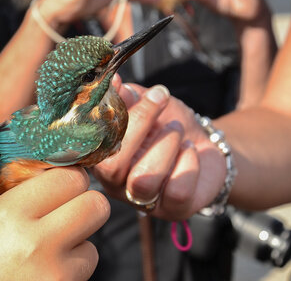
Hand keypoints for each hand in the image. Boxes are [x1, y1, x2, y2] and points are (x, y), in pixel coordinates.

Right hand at [0, 167, 109, 280]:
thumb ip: (26, 194)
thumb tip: (65, 171)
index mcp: (10, 212)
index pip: (70, 177)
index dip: (72, 179)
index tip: (65, 185)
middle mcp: (35, 241)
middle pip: (96, 205)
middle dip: (86, 207)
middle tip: (69, 213)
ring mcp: (53, 273)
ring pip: (93, 244)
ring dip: (78, 245)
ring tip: (47, 253)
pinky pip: (84, 271)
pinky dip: (71, 270)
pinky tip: (44, 272)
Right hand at [93, 83, 225, 219]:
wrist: (204, 144)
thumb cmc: (165, 124)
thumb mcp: (144, 103)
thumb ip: (126, 96)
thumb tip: (112, 80)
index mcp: (101, 157)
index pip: (86, 147)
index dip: (101, 119)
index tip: (120, 87)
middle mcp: (116, 184)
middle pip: (112, 167)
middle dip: (139, 124)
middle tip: (160, 98)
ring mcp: (143, 200)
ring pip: (144, 182)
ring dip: (165, 146)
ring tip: (176, 129)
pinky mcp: (174, 209)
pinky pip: (176, 190)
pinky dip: (187, 163)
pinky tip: (189, 149)